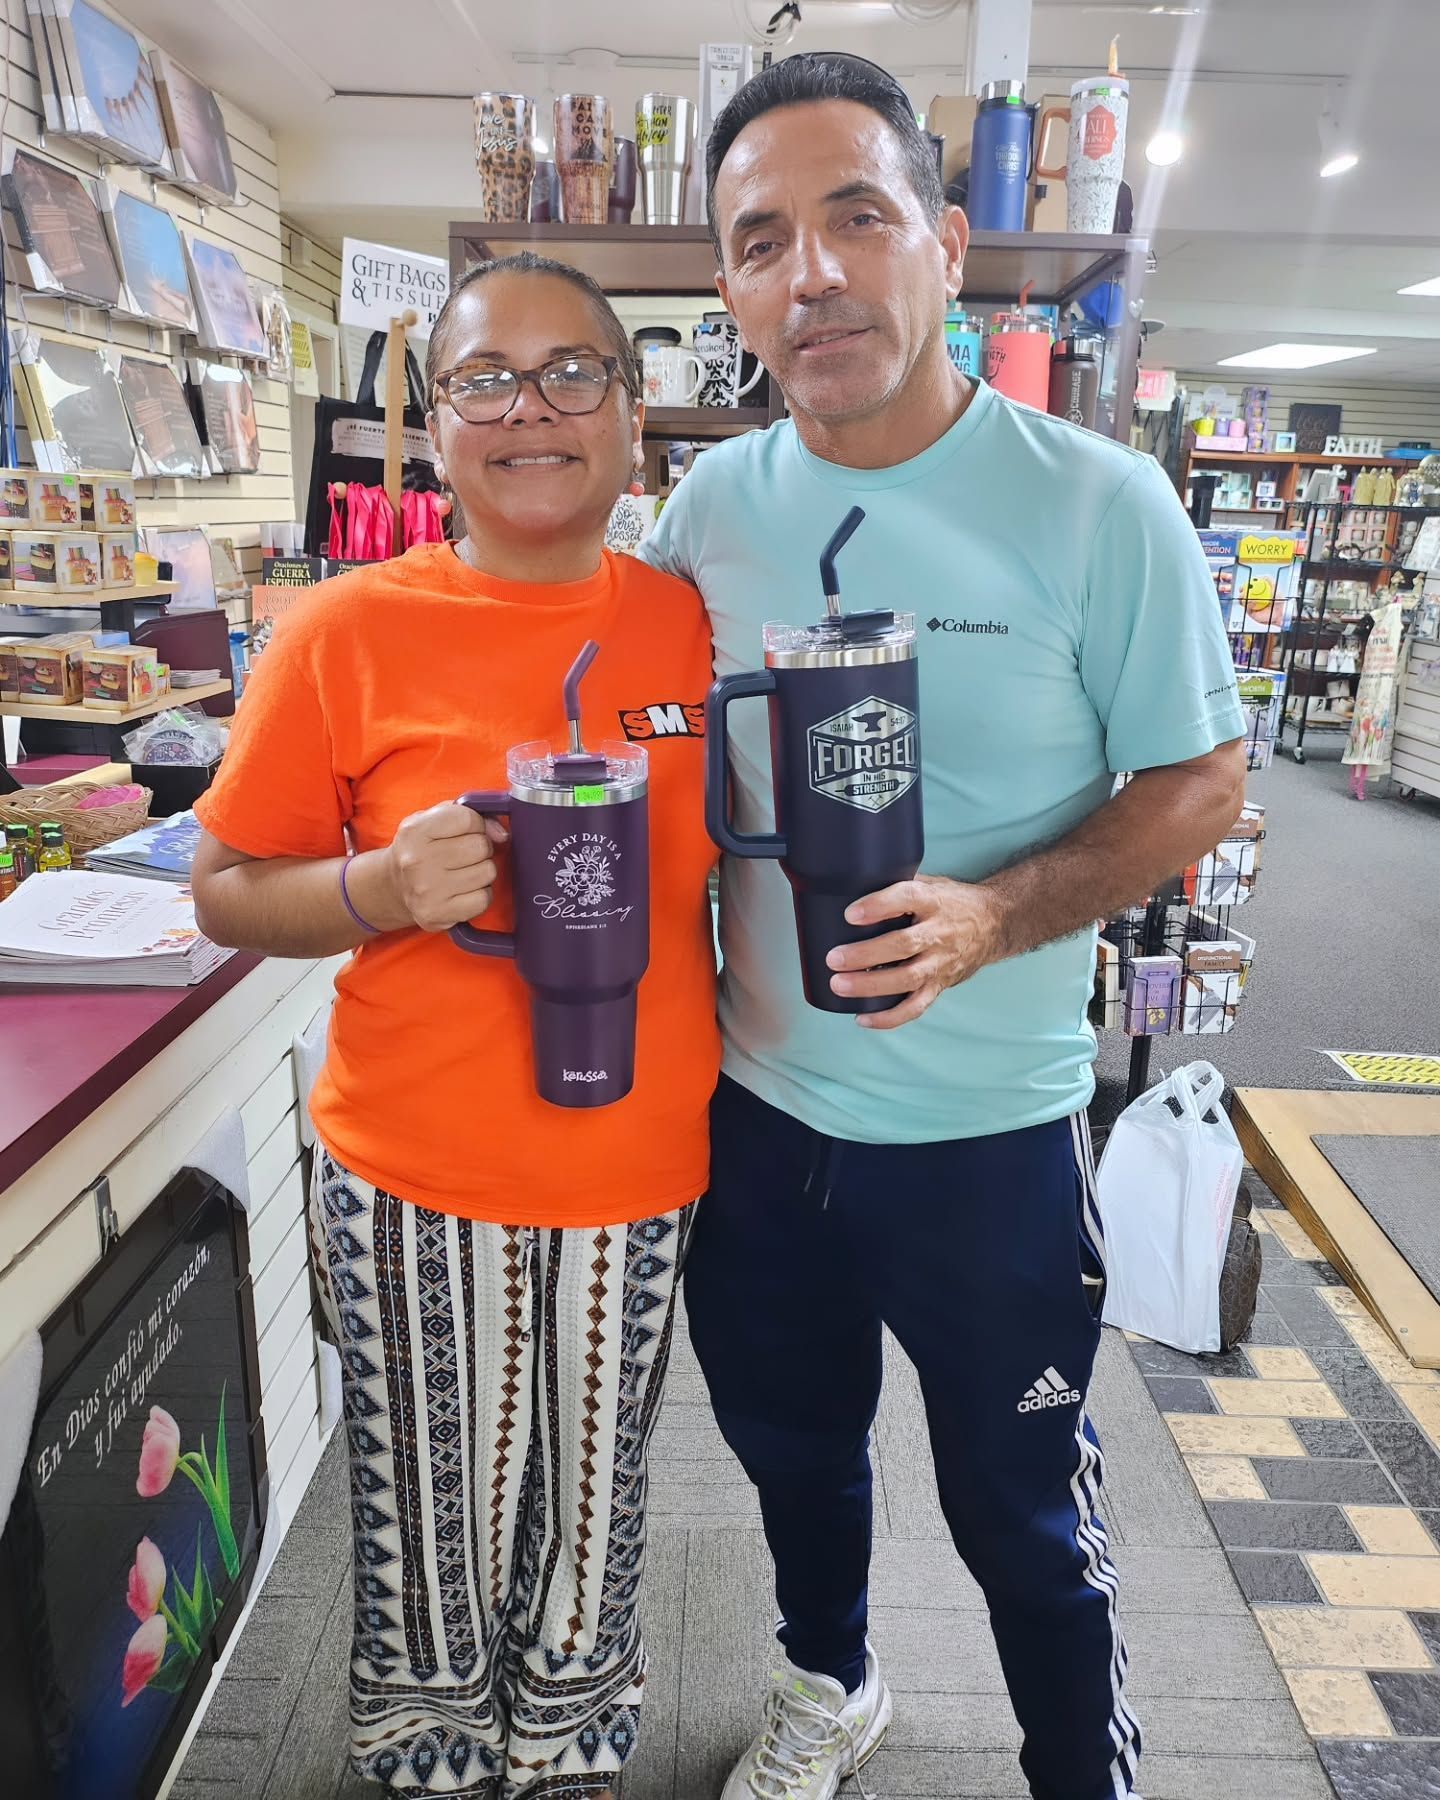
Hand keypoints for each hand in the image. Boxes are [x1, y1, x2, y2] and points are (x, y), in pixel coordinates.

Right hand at [384, 802, 508, 933]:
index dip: (476, 824)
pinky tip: (464, 890)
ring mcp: (427, 890)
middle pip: (480, 846)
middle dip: (481, 848)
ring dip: (482, 871)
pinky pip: (483, 899)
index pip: (468, 819)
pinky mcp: (438, 914)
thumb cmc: (422, 849)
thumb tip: (501, 833)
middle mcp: (417, 861)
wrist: (394, 887)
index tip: (467, 832)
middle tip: (466, 855)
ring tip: (464, 872)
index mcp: (415, 831)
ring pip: (487, 872)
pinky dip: (480, 894)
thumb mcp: (436, 820)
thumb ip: (471, 815)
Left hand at [825, 874, 1006, 1028]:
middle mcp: (939, 932)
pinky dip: (889, 1017)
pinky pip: (916, 1006)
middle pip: (903, 945)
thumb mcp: (931, 884)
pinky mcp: (940, 985)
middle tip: (834, 958)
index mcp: (934, 901)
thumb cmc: (952, 902)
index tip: (850, 914)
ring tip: (839, 985)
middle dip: (865, 954)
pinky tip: (862, 1017)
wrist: (995, 924)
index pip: (907, 899)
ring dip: (871, 986)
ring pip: (907, 979)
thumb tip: (852, 884)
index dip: (878, 906)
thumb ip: (898, 885)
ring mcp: (940, 962)